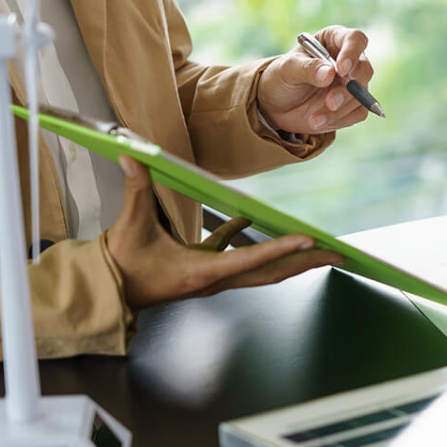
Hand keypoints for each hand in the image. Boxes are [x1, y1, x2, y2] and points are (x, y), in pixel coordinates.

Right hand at [105, 156, 343, 309]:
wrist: (107, 290)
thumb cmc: (120, 264)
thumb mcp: (129, 226)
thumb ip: (136, 189)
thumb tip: (133, 155)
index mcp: (202, 273)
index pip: (252, 260)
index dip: (282, 248)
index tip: (311, 240)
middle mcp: (216, 279)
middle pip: (272, 272)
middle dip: (307, 262)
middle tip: (340, 253)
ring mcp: (214, 276)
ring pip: (262, 267)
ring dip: (291, 256)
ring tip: (319, 245)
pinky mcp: (205, 269)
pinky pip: (235, 253)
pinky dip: (249, 239)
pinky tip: (252, 219)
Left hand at [256, 25, 374, 134]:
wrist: (277, 105)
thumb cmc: (281, 78)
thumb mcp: (287, 69)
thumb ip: (307, 69)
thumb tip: (330, 73)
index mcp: (334, 40)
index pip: (355, 39)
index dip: (352, 53)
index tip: (341, 70)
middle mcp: (349, 60)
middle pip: (364, 69)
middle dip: (349, 88)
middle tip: (331, 102)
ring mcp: (353, 84)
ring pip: (361, 95)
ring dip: (339, 109)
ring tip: (314, 118)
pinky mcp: (353, 105)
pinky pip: (358, 112)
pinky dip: (340, 119)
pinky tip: (319, 121)